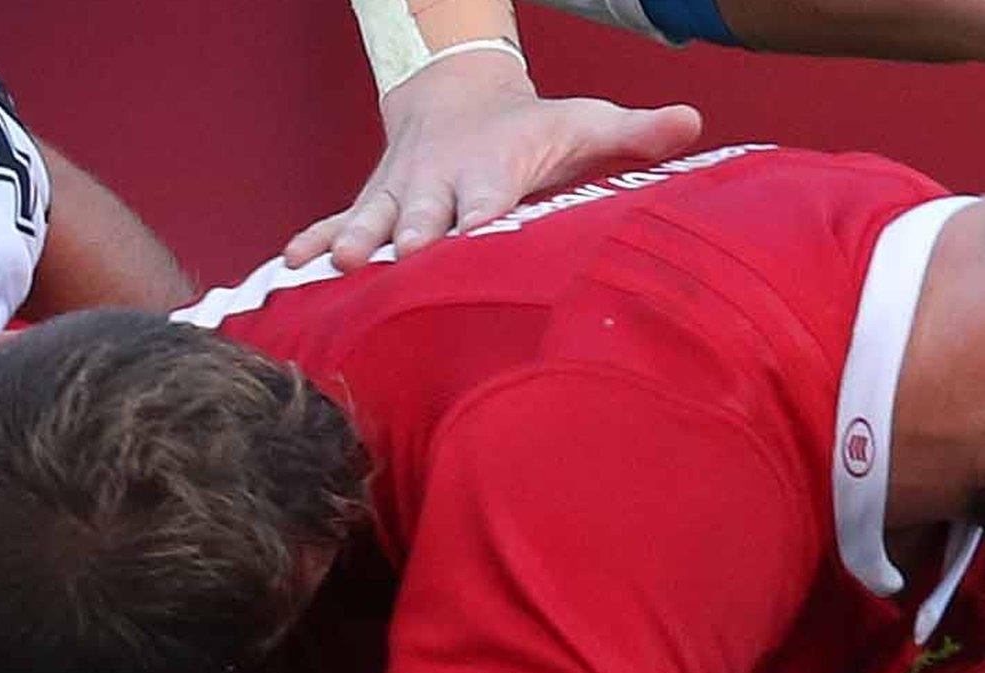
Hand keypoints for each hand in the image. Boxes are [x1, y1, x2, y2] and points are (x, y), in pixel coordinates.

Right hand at [284, 49, 702, 270]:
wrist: (458, 95)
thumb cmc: (533, 127)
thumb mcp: (584, 123)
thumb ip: (636, 132)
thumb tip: (693, 120)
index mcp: (492, 173)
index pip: (487, 202)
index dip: (481, 222)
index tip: (474, 241)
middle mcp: (439, 187)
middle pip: (425, 215)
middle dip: (414, 237)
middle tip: (400, 258)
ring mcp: (399, 196)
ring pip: (372, 220)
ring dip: (355, 241)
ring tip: (336, 264)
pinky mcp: (371, 204)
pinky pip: (337, 220)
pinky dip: (314, 241)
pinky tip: (292, 265)